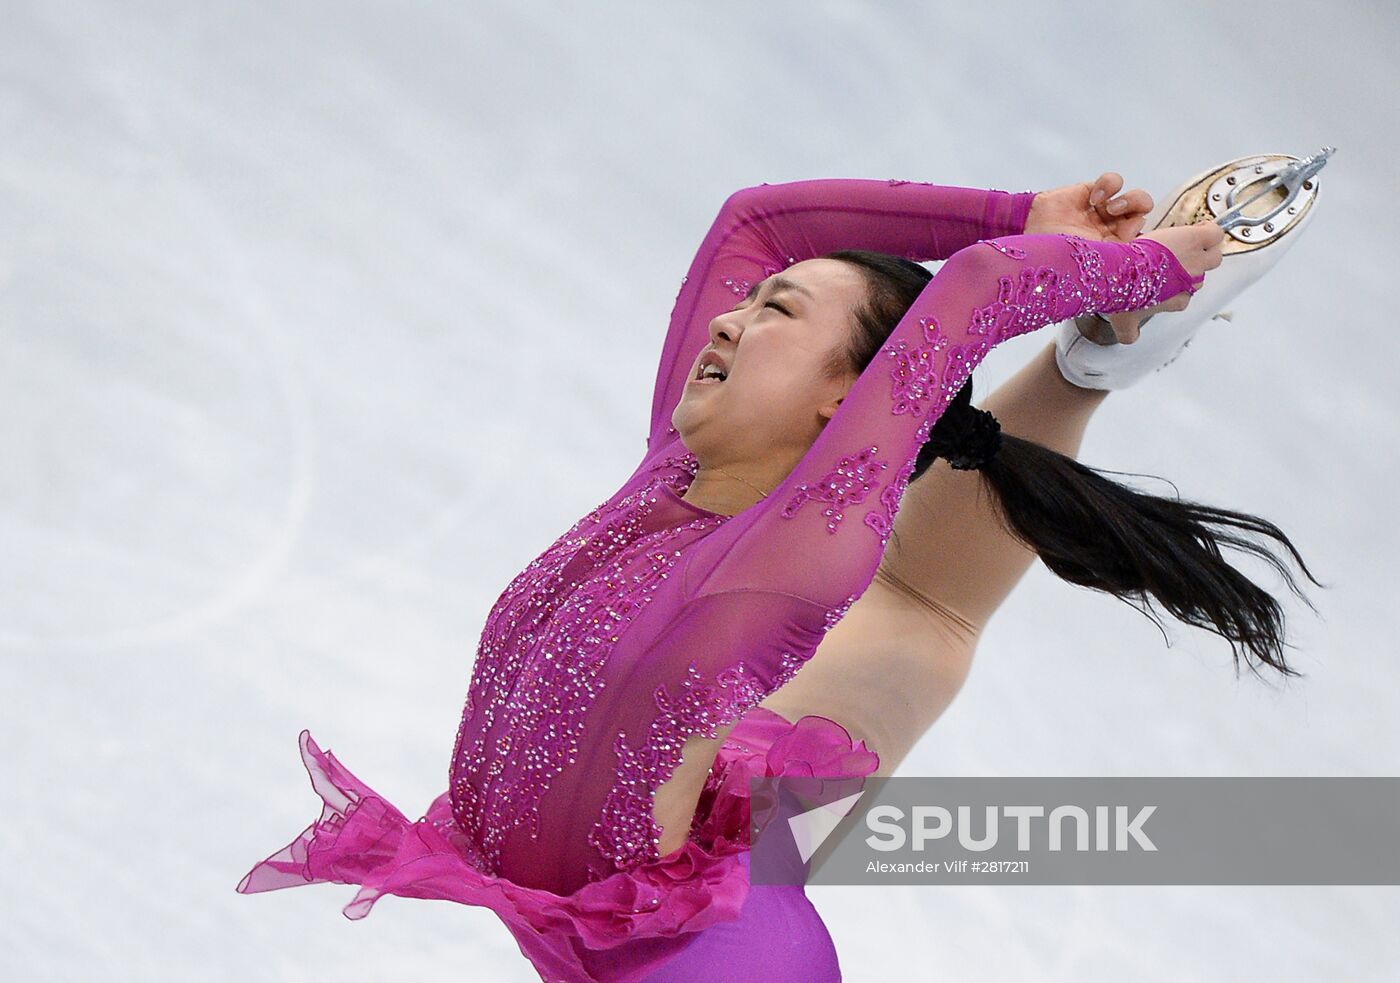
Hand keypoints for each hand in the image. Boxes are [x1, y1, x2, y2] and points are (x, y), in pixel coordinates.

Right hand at [1024, 171, 1153, 242]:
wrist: (1027, 231)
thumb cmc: (1054, 251)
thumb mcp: (1091, 257)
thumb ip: (1117, 250)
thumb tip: (1139, 231)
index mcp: (1113, 250)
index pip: (1143, 237)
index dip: (1140, 232)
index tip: (1126, 233)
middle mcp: (1111, 230)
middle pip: (1143, 213)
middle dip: (1138, 210)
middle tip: (1117, 214)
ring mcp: (1102, 211)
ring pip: (1134, 196)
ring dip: (1128, 199)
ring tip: (1108, 207)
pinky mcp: (1092, 192)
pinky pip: (1113, 182)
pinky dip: (1108, 186)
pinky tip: (1093, 198)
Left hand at [1099, 221, 1224, 342]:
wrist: (1122, 273)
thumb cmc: (1122, 295)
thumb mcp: (1124, 322)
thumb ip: (1130, 332)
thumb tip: (1130, 338)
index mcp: (1177, 300)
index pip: (1187, 293)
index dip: (1178, 283)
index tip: (1167, 277)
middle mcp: (1190, 284)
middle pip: (1203, 275)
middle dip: (1193, 266)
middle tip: (1180, 257)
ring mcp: (1194, 263)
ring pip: (1213, 256)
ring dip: (1205, 249)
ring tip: (1193, 241)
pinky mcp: (1194, 241)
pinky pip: (1214, 234)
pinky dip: (1210, 230)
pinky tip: (1200, 227)